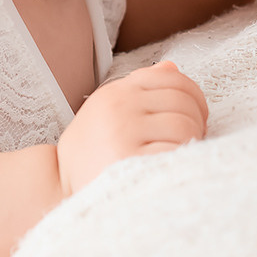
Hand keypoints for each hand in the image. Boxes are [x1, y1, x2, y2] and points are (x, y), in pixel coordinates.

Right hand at [56, 60, 208, 195]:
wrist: (60, 189)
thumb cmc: (92, 153)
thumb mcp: (107, 112)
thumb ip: (139, 89)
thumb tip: (172, 67)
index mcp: (116, 93)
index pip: (172, 79)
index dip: (194, 96)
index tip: (196, 116)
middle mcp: (119, 108)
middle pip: (183, 102)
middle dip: (196, 121)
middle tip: (190, 140)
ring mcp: (124, 134)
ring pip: (184, 125)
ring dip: (191, 142)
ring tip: (178, 154)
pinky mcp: (131, 161)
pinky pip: (177, 151)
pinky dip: (182, 160)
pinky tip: (170, 168)